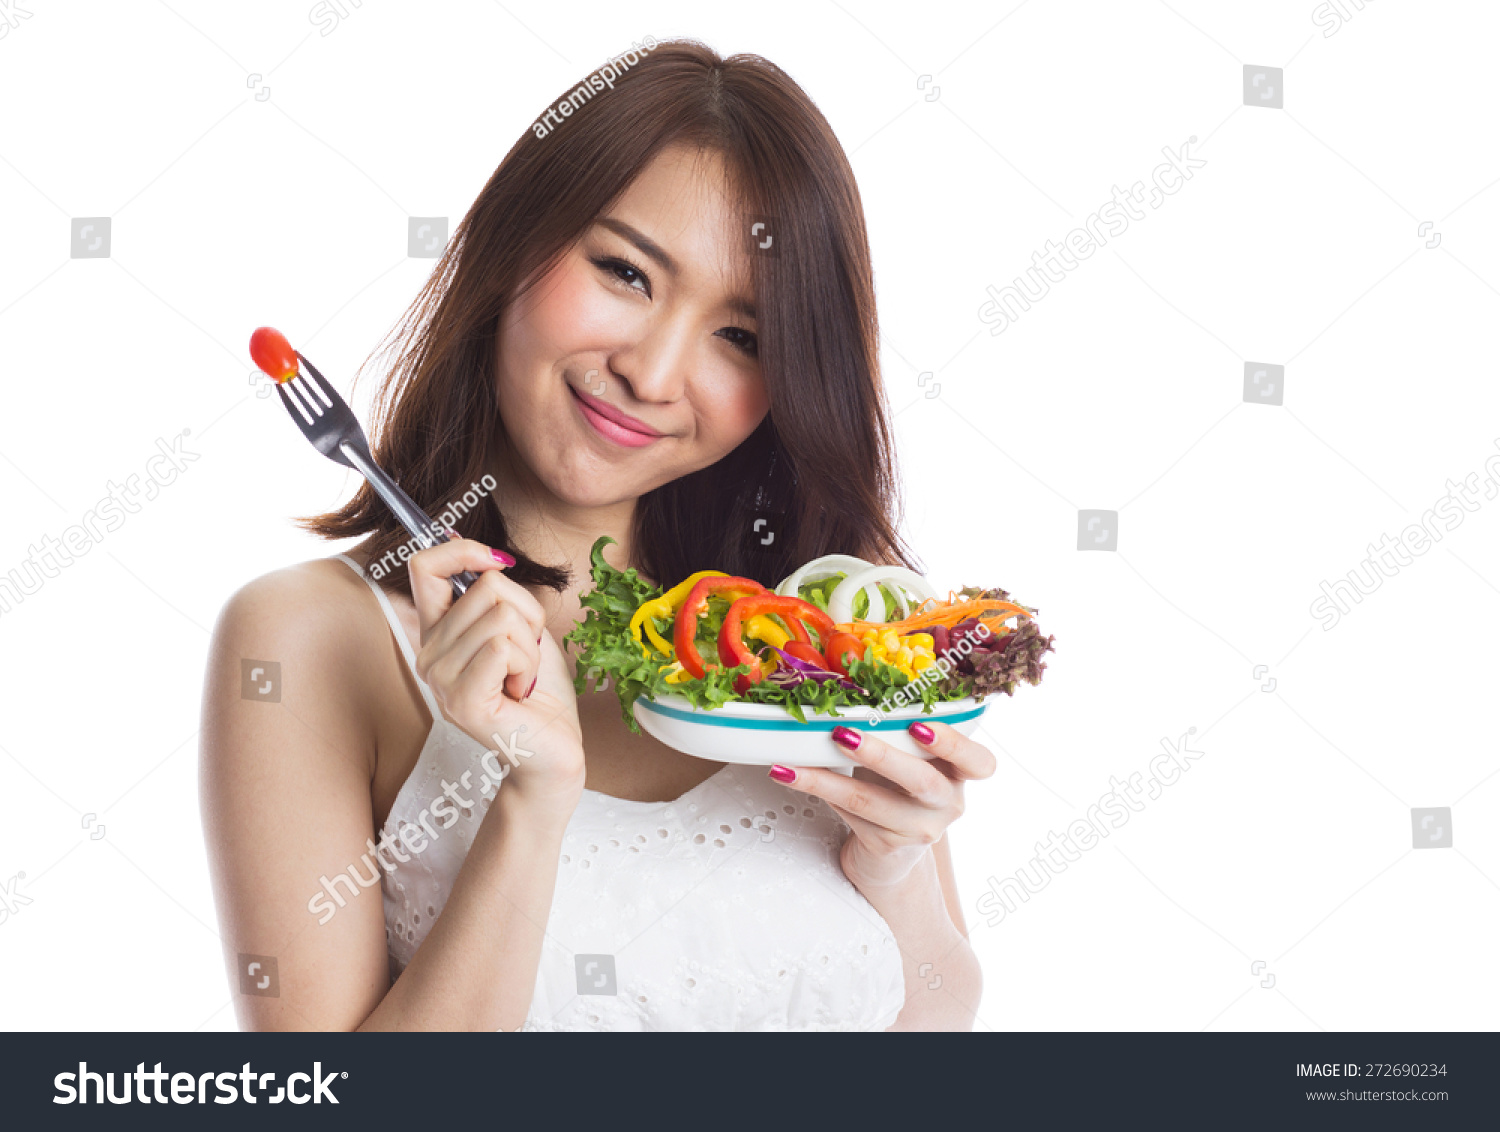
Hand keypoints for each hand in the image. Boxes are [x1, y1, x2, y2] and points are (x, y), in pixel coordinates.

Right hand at [407, 538, 584, 814]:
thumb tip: (488, 557)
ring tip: (522, 678)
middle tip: (524, 658)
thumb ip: (500, 597)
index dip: (462, 551)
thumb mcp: (523, 629)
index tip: (498, 563)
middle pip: (485, 588)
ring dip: (530, 647)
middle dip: (526, 617)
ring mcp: (440, 681)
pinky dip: (528, 665)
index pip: (425, 567)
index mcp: (438, 634)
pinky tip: (521, 692)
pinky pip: (502, 648)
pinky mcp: (462, 701)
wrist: (554, 749)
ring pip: (500, 617)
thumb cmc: (540, 690)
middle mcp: (429, 655)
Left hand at [770, 722, 995, 889]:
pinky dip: (817, 790)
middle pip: (922, 781)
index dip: (954, 744)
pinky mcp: (886, 845)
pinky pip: (848, 814)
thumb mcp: (911, 757)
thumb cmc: (900, 787)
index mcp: (961, 774)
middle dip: (880, 756)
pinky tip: (790, 775)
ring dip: (826, 779)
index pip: (980, 763)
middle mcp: (948, 804)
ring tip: (792, 764)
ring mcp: (919, 829)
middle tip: (843, 734)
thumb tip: (851, 679)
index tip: (920, 725)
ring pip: (871, 802)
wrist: (890, 850)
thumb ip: (901, 730)